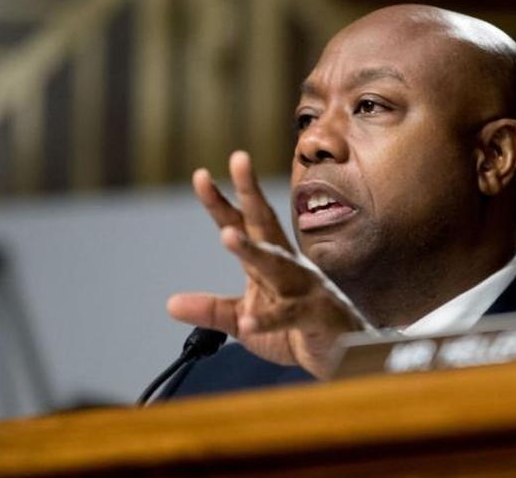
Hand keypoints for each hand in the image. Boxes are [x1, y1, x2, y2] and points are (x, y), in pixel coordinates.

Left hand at [166, 151, 362, 378]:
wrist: (344, 356)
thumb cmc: (296, 332)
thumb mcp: (246, 320)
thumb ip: (212, 310)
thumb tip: (171, 303)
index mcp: (270, 261)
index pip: (243, 225)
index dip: (221, 202)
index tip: (200, 175)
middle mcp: (288, 267)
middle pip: (266, 226)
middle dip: (251, 193)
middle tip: (239, 159)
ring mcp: (305, 289)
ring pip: (277, 266)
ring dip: (252, 251)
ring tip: (227, 236)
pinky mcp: (316, 318)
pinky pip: (290, 317)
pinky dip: (268, 321)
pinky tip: (250, 323)